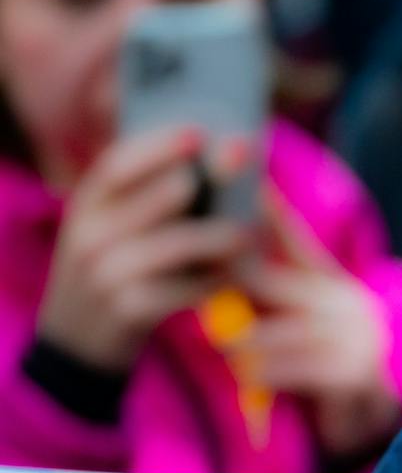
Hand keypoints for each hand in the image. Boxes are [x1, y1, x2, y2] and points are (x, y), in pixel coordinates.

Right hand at [36, 127, 257, 370]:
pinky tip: (235, 275)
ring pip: (181, 242)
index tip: (200, 131)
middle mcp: (89, 234)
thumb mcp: (111, 230)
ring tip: (251, 232)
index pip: (118, 164)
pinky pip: (187, 287)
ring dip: (224, 235)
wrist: (78, 341)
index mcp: (87, 205)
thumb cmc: (113, 272)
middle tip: (246, 163)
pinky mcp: (128, 310)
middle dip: (209, 179)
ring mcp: (105, 273)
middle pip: (160, 195)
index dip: (160, 145)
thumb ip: (143, 198)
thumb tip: (204, 153)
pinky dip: (217, 280)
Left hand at [242, 194, 401, 460]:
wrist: (363, 420)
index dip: (262, 211)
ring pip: (276, 331)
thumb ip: (266, 289)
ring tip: (228, 347)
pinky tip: (252, 378)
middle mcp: (350, 303)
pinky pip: (291, 368)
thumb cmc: (317, 365)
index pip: (291, 239)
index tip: (236, 176)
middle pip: (272, 280)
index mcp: (332, 284)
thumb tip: (219, 253)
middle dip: (233, 279)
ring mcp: (358, 338)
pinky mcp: (355, 374)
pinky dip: (264, 374)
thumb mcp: (294, 322)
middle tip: (196, 272)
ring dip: (246, 343)